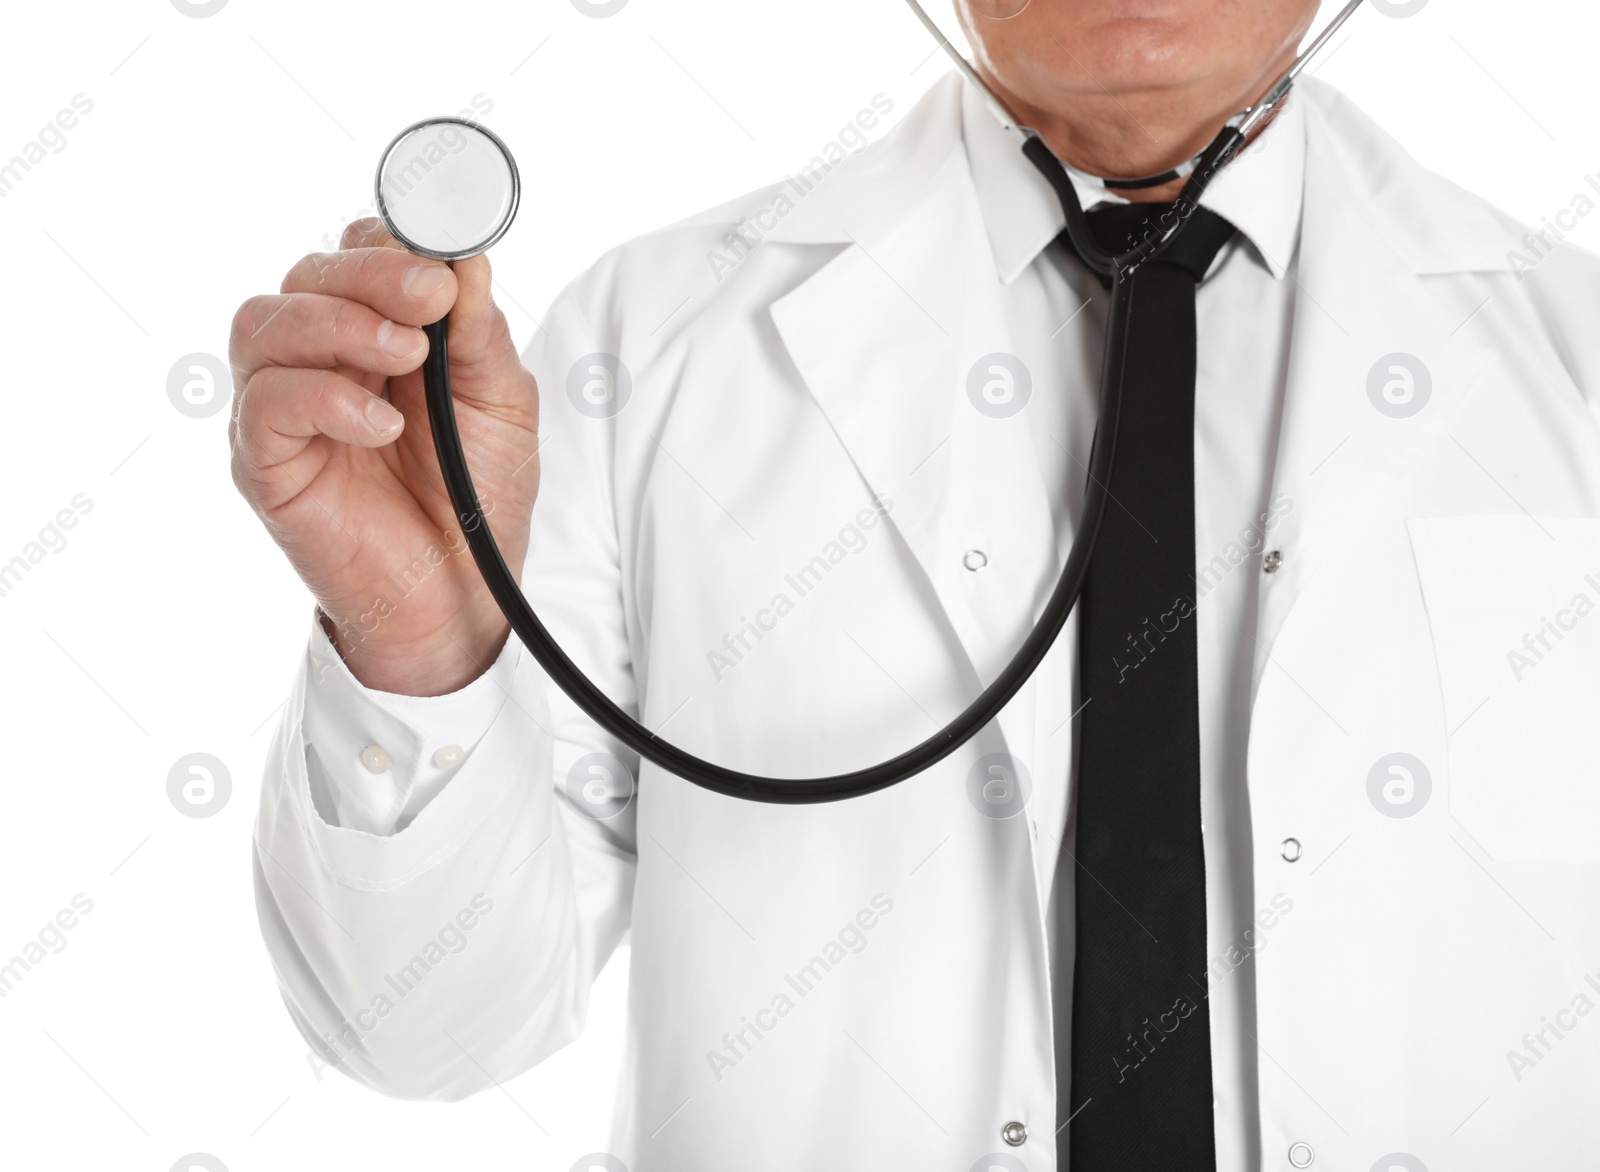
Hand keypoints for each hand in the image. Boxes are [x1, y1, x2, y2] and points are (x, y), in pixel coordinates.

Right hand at [229, 218, 537, 695]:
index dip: (390, 240)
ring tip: (407, 356)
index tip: (442, 253)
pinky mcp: (265, 461)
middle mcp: (320, 357)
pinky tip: (380, 424)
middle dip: (371, 274)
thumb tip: (467, 260)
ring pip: (266, 323)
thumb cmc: (476, 495)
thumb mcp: (501, 404)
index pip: (356, 252)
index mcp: (376, 330)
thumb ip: (480, 334)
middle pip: (308, 275)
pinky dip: (324, 399)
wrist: (460, 594)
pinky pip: (265, 404)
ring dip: (338, 325)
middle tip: (430, 298)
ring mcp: (284, 407)